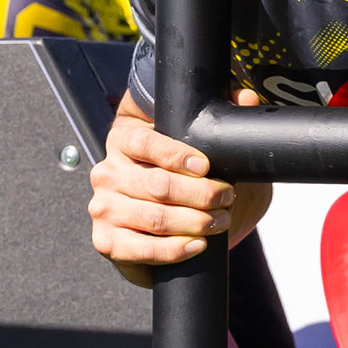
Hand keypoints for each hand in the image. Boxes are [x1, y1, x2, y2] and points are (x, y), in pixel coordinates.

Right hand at [90, 95, 270, 268]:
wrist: (154, 222)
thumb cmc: (175, 176)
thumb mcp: (192, 144)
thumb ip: (216, 118)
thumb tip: (244, 97)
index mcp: (122, 141)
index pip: (144, 142)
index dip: (176, 154)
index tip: (206, 166)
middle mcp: (106, 173)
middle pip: (156, 185)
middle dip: (201, 194)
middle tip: (227, 197)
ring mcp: (103, 209)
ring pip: (155, 218)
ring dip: (195, 222)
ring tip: (221, 220)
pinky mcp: (107, 242)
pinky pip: (143, 249)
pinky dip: (175, 249)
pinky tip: (197, 244)